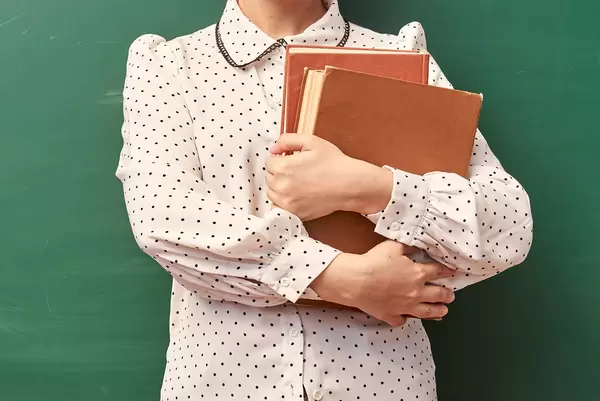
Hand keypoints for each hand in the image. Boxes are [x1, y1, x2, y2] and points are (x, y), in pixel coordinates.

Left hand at [266, 134, 392, 220]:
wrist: (350, 184)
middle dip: (279, 172)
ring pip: (272, 193)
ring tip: (297, 183)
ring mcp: (287, 202)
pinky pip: (278, 208)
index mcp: (283, 167)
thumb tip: (273, 150)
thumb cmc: (333, 162)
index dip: (280, 158)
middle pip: (269, 177)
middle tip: (297, 171)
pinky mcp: (295, 213)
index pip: (269, 161)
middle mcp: (282, 186)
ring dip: (279, 187)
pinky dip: (283, 202)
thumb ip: (287, 140)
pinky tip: (294, 196)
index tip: (292, 160)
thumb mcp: (311, 141)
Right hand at [310, 241, 455, 326]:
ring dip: (438, 311)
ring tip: (443, 311)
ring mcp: (405, 306)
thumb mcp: (393, 247)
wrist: (357, 281)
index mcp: (418, 274)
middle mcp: (416, 293)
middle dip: (447, 295)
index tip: (453, 272)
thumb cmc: (374, 262)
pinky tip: (407, 317)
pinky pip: (402, 320)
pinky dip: (406, 319)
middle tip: (451, 295)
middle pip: (438, 295)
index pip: (438, 272)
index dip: (447, 272)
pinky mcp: (391, 315)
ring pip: (427, 312)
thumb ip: (408, 247)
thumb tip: (416, 246)